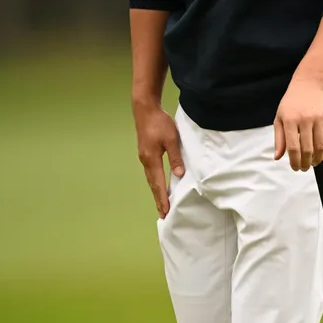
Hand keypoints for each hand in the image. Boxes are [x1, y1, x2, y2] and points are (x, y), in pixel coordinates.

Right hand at [134, 101, 184, 216]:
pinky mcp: (146, 152)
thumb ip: (175, 157)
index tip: (165, 211)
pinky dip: (155, 181)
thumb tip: (179, 174)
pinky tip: (159, 184)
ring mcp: (144, 157)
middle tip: (163, 214)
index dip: (162, 198)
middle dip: (158, 199)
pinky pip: (151, 172)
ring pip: (151, 178)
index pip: (158, 183)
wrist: (145, 109)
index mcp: (151, 159)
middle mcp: (145, 160)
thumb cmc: (159, 122)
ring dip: (156, 191)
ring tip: (161, 203)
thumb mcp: (171, 139)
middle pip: (152, 184)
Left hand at [275, 76, 322, 170]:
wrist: (309, 84)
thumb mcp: (279, 118)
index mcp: (289, 120)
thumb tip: (278, 157)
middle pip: (307, 149)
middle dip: (306, 163)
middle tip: (304, 168)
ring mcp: (318, 118)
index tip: (295, 168)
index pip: (293, 147)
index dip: (294, 161)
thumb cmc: (291, 103)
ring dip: (316, 159)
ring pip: (319, 146)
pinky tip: (322, 155)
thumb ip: (279, 139)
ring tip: (313, 163)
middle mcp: (304, 119)